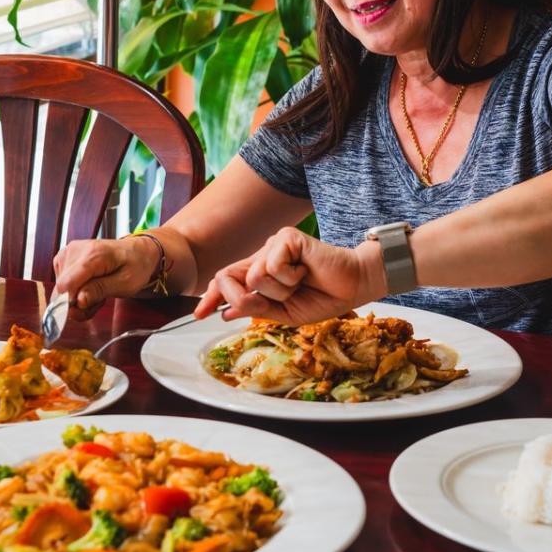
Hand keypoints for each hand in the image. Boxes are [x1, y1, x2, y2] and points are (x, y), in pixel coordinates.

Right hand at [52, 236, 158, 320]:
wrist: (136, 252)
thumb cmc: (135, 265)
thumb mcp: (126, 283)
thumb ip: (100, 290)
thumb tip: (78, 301)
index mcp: (93, 254)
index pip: (66, 284)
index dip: (71, 303)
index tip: (85, 310)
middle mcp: (76, 250)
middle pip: (62, 290)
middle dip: (79, 303)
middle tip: (100, 301)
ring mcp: (68, 253)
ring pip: (61, 290)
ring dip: (79, 298)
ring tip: (99, 291)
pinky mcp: (64, 259)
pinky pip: (62, 285)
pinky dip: (76, 291)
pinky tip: (91, 287)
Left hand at [194, 227, 387, 324]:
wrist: (353, 286)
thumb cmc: (322, 297)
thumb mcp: (284, 313)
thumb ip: (256, 309)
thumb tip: (225, 311)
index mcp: (260, 274)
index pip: (226, 282)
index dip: (211, 296)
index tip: (199, 314)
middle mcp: (262, 257)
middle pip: (229, 278)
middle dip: (245, 298)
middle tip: (281, 298)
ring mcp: (273, 245)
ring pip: (254, 277)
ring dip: (280, 290)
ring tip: (301, 282)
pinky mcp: (286, 238)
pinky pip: (271, 265)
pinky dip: (289, 277)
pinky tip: (305, 271)